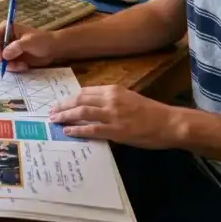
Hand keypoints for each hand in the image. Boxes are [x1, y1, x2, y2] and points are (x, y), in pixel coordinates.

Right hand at [0, 22, 58, 71]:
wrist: (52, 49)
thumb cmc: (43, 41)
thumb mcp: (31, 42)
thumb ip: (17, 47)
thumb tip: (4, 55)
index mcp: (6, 28)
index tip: (0, 57)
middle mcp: (3, 38)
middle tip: (9, 66)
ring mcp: (6, 49)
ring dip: (8, 66)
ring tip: (22, 66)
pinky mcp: (10, 59)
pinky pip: (5, 66)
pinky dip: (12, 68)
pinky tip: (24, 66)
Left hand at [48, 85, 182, 148]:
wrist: (169, 122)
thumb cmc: (152, 112)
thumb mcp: (130, 98)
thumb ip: (112, 100)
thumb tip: (95, 107)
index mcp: (114, 90)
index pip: (85, 91)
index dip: (71, 97)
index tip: (61, 102)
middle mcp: (110, 99)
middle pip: (79, 100)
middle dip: (63, 106)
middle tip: (51, 112)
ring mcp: (112, 114)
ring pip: (81, 112)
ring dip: (65, 116)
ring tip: (54, 121)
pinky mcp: (115, 130)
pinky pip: (91, 129)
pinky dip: (77, 129)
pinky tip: (68, 131)